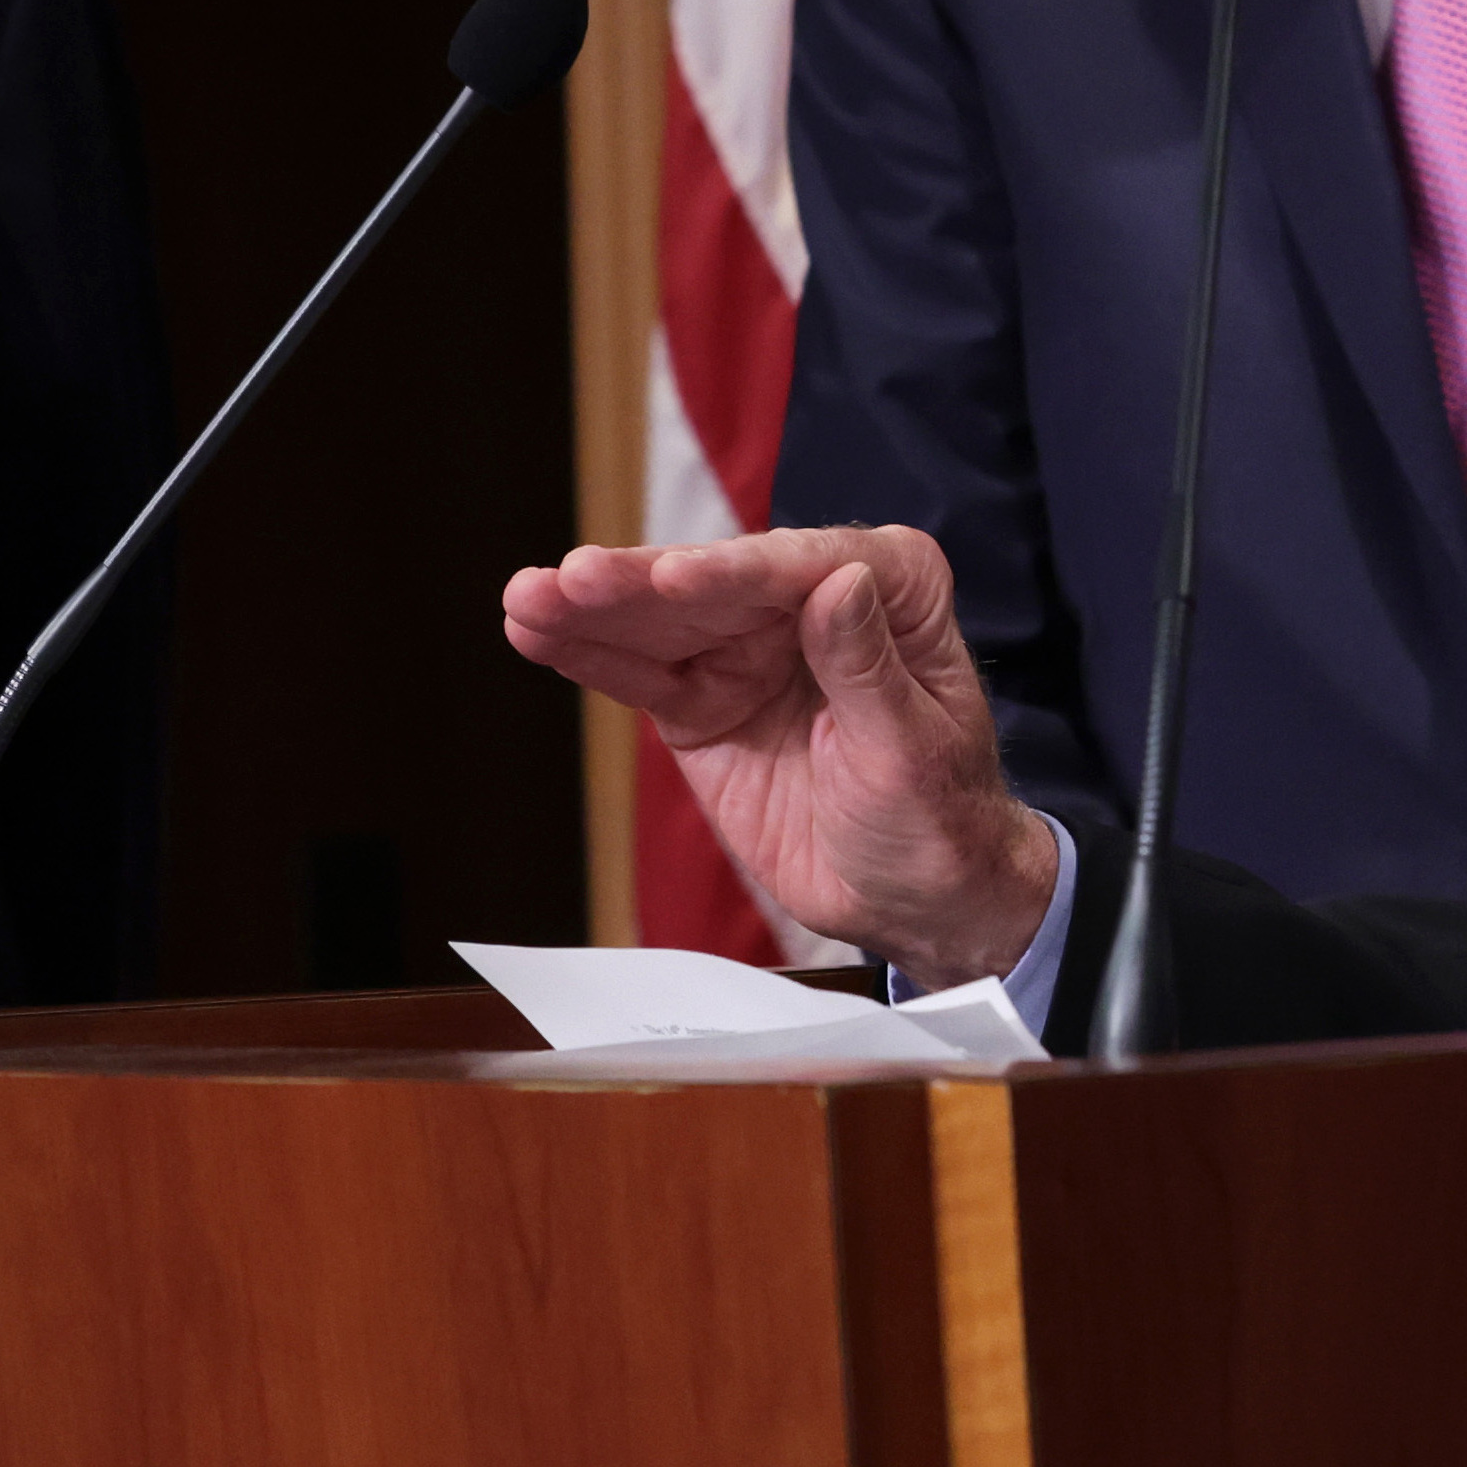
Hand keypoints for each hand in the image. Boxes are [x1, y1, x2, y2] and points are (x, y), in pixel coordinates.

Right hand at [501, 527, 1061, 989]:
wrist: (918, 898)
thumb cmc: (940, 818)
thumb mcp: (911, 750)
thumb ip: (866, 668)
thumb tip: (837, 580)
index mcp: (889, 588)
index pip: (799, 568)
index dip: (732, 574)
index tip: (676, 579)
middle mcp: (813, 598)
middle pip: (713, 584)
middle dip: (638, 584)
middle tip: (573, 578)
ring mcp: (749, 647)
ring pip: (661, 621)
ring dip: (590, 610)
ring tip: (526, 600)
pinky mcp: (704, 699)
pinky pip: (641, 671)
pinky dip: (588, 655)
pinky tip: (536, 632)